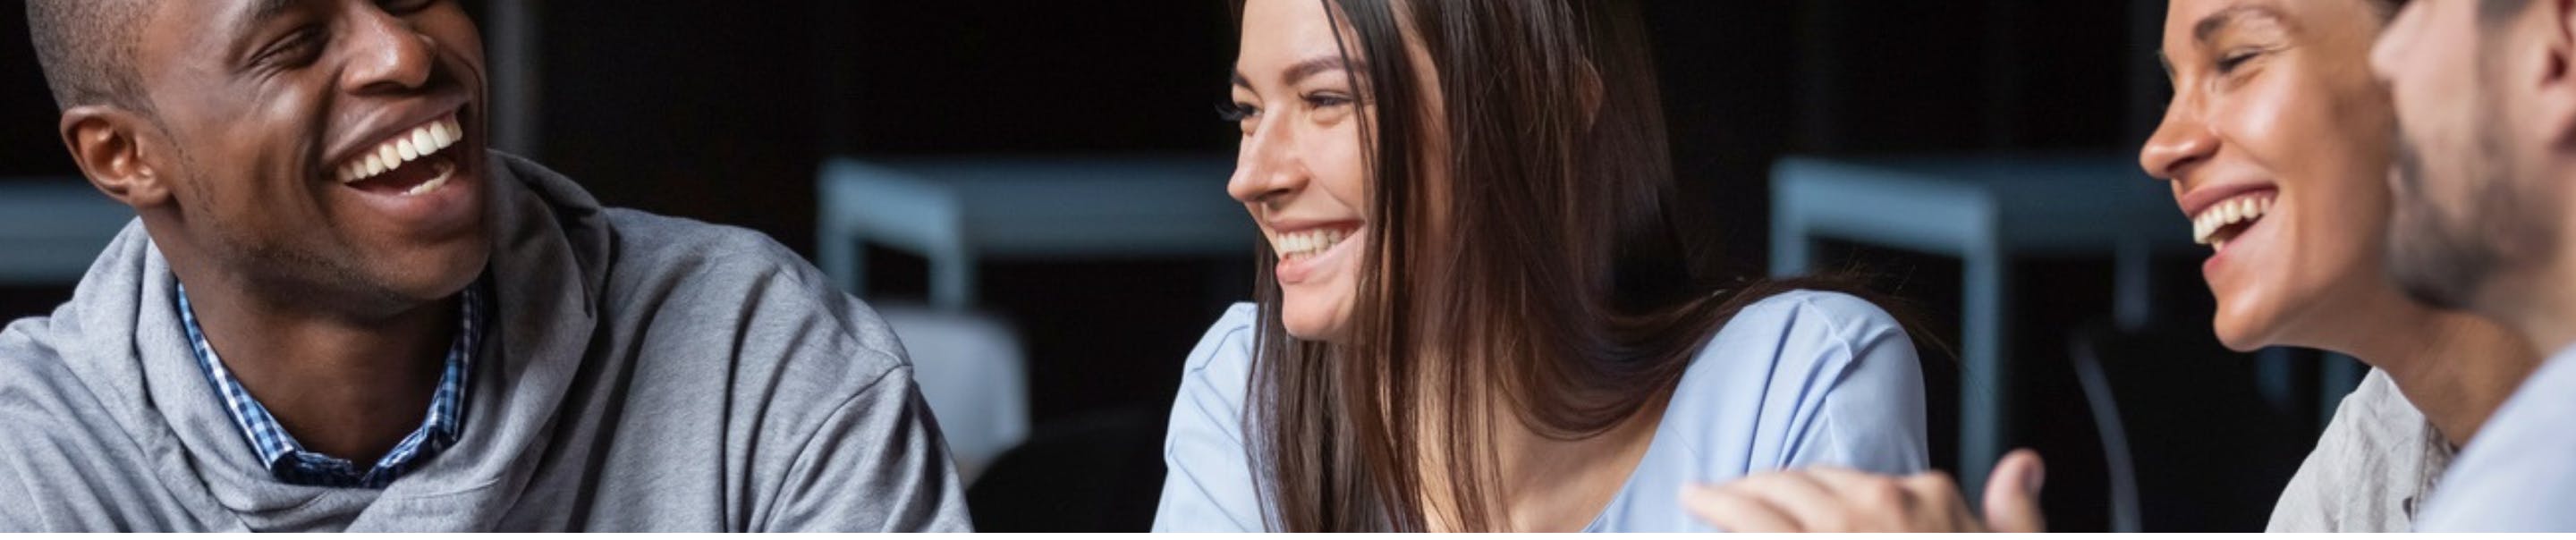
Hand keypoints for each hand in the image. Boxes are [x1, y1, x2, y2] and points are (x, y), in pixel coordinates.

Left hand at [1680, 448, 2045, 532]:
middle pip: (1800, 483)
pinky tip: (1699, 517)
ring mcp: (1830, 536)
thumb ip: (2015, 515)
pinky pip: (1746, 529)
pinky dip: (1718, 521)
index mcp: (1925, 502)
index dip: (1819, 489)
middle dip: (1762, 486)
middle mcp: (1873, 510)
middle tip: (1729, 491)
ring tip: (1699, 496)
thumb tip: (2022, 464)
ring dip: (1727, 496)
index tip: (1795, 494)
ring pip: (1764, 500)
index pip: (1857, 481)